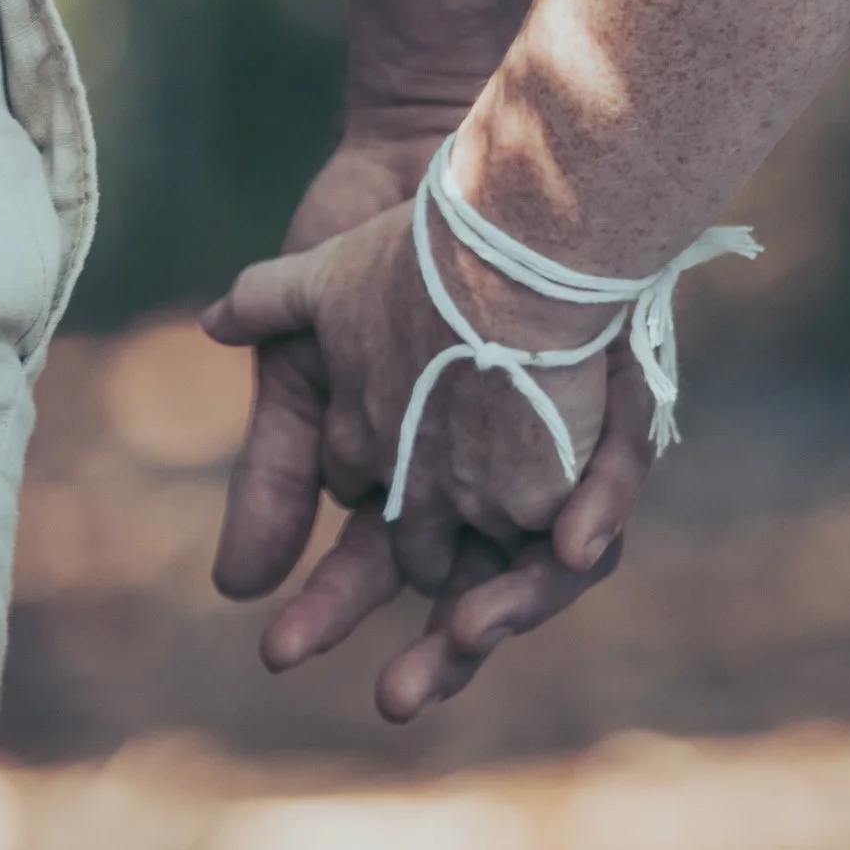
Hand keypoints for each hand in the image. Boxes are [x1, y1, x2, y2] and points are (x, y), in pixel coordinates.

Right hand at [205, 174, 656, 719]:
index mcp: (407, 482)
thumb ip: (270, 473)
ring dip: (513, 604)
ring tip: (470, 631)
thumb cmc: (367, 264)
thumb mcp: (299, 368)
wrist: (434, 154)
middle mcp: (484, 483)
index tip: (282, 651)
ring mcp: (549, 451)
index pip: (375, 572)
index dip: (331, 614)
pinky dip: (595, 507)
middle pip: (467, 588)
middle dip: (435, 650)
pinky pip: (612, 479)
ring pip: (545, 560)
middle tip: (398, 695)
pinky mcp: (606, 408)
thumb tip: (237, 585)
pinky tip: (571, 540)